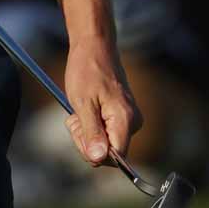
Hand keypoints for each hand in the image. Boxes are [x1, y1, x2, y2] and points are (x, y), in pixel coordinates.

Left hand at [62, 45, 140, 166]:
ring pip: (104, 144)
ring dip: (86, 132)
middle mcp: (133, 123)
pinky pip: (105, 133)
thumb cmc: (87, 71)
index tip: (80, 130)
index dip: (93, 151)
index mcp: (125, 120)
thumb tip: (99, 159)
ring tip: (79, 110)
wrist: (94, 48)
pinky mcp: (123, 117)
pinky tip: (85, 110)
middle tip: (75, 118)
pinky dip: (91, 125)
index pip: (114, 157)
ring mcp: (129, 120)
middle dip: (86, 140)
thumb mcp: (83, 103)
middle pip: (108, 153)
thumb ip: (92, 133)